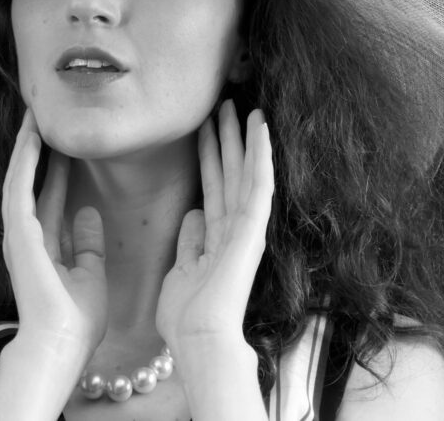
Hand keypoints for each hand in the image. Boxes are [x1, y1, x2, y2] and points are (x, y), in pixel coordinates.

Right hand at [1, 109, 107, 360]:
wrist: (61, 346)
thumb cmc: (76, 321)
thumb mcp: (90, 274)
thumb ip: (87, 244)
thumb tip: (88, 212)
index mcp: (43, 246)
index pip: (50, 197)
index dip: (55, 169)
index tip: (63, 143)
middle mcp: (26, 237)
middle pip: (30, 182)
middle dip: (36, 150)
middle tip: (41, 116)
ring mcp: (18, 234)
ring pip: (19, 178)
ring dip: (27, 147)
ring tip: (34, 116)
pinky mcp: (17, 233)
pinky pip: (20, 188)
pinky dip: (25, 161)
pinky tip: (32, 137)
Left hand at [156, 100, 274, 349]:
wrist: (198, 340)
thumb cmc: (186, 317)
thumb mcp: (181, 271)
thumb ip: (190, 242)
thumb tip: (194, 214)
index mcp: (217, 238)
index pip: (214, 188)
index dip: (210, 156)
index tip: (207, 127)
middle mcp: (234, 229)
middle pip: (231, 174)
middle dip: (227, 139)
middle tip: (225, 104)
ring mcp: (246, 229)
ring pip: (246, 173)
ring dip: (245, 139)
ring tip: (246, 106)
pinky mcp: (253, 230)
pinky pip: (258, 186)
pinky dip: (261, 156)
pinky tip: (262, 128)